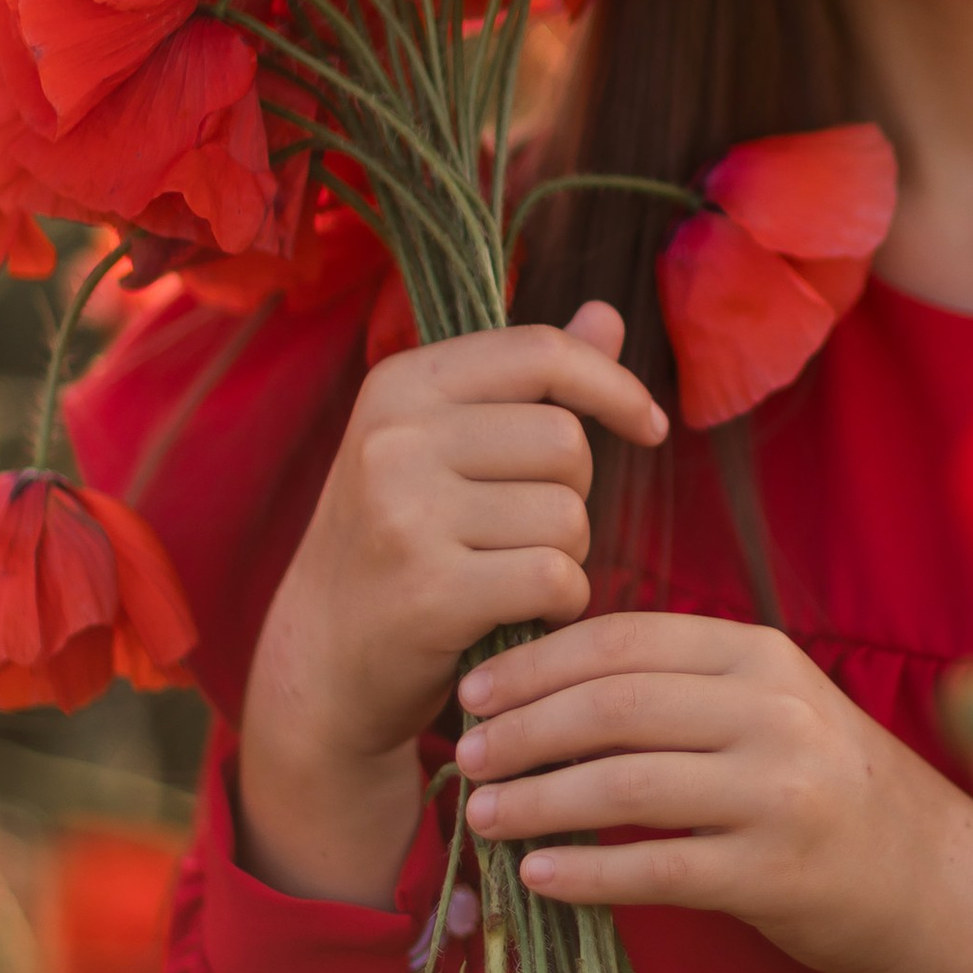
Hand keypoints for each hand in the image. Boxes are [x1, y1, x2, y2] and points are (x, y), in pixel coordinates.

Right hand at [239, 304, 667, 905]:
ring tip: (511, 574)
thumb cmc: (400, 543)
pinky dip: (561, 602)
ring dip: (568, 554)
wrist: (322, 661)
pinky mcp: (429, 590)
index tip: (650, 426)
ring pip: (567, 514)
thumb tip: (609, 311)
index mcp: (399, 385)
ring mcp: (404, 513)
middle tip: (527, 532)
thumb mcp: (443, 447)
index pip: (541, 351)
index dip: (614, 385)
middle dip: (576, 493)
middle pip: (566, 440)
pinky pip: (556, 576)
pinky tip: (522, 613)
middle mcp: (393, 438)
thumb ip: (528, 383)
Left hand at [454, 616, 972, 972]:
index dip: (537, 664)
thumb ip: (683, 689)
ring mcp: (780, 792)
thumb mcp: (771, 709)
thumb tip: (545, 686)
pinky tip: (540, 877)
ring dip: (539, 801)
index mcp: (761, 657)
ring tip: (484, 817)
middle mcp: (772, 712)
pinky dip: (588, 872)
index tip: (473, 691)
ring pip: (627, 785)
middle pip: (616, 706)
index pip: (626, 640)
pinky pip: (659, 868)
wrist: (936, 880)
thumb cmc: (829, 790)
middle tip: (467, 754)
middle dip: (525, 729)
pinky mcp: (777, 871)